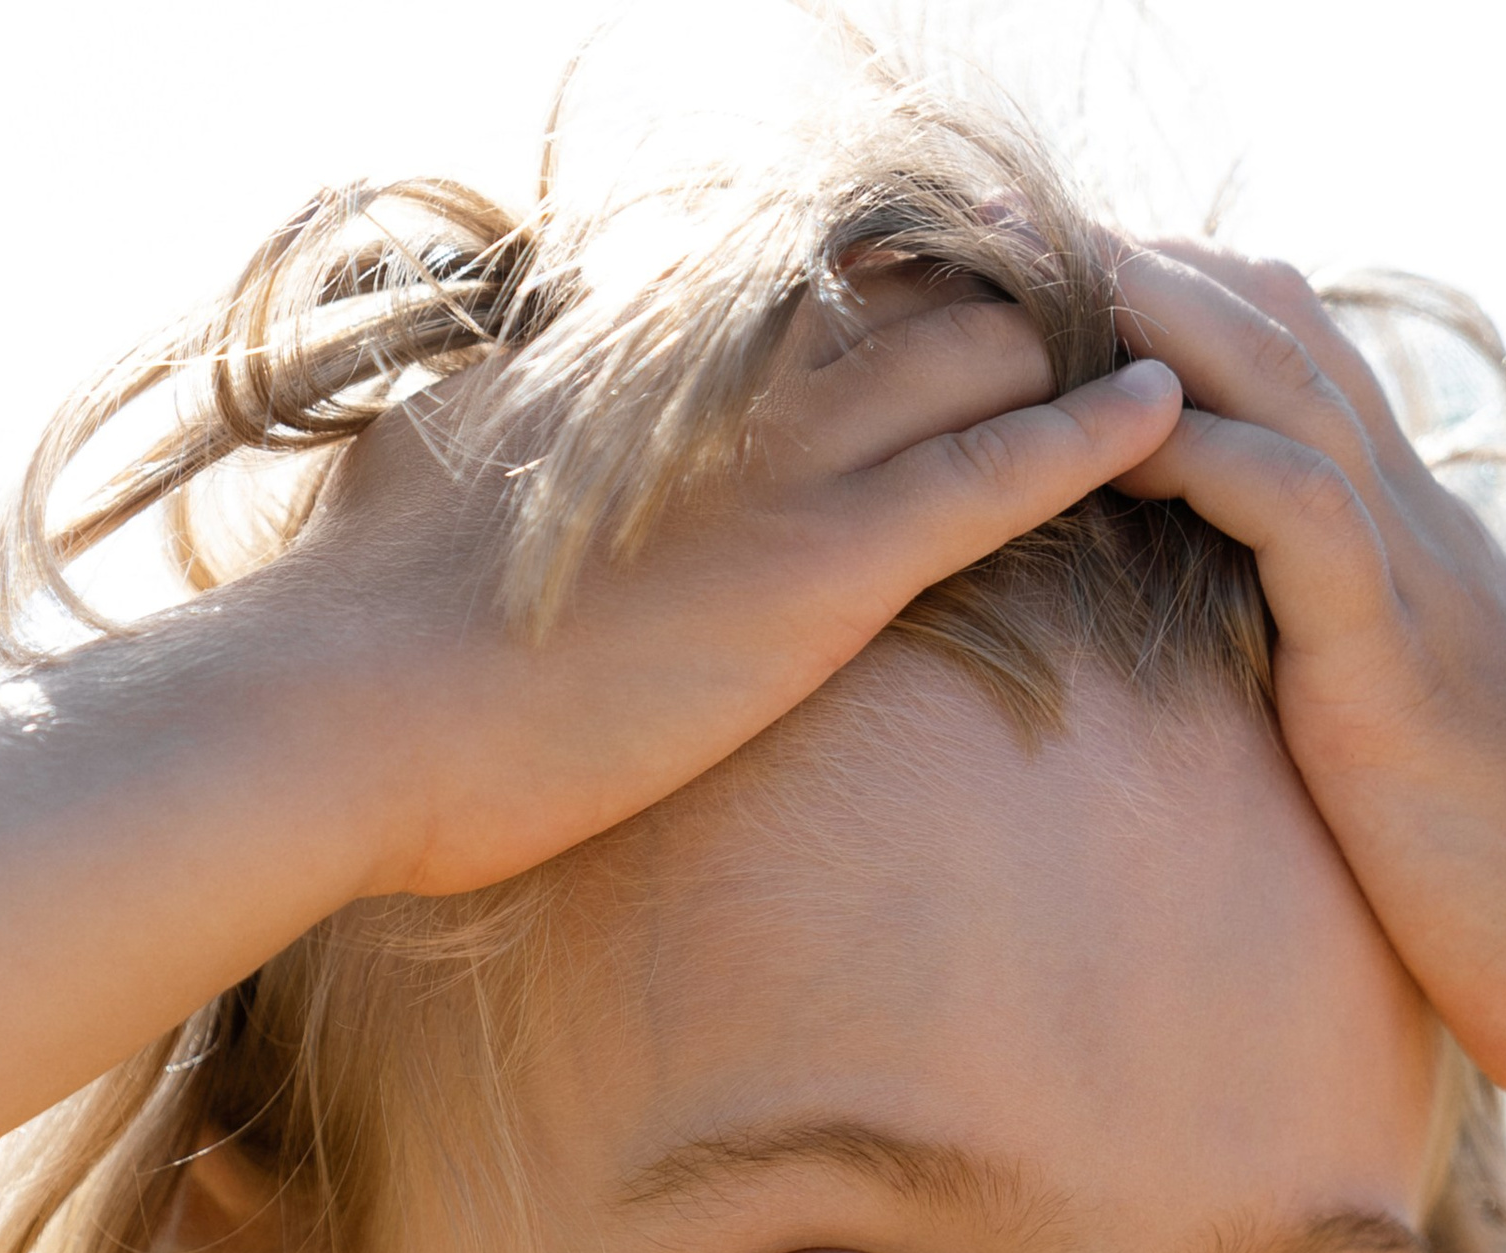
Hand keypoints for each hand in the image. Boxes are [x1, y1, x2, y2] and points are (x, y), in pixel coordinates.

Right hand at [291, 271, 1182, 899]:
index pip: (793, 284)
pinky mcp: (820, 568)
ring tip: (1156, 350)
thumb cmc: (350, 640)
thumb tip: (422, 440)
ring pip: (977, 355)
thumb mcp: (404, 489)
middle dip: (1008, 293)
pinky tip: (1169, 413)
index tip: (943, 282)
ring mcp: (776, 465)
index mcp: (629, 354)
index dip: (883, 280)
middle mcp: (720, 378)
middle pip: (909, 289)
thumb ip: (453, 444)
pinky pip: (996, 478)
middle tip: (1094, 304)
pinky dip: (1092, 437)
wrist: (337, 718)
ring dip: (1070, 348)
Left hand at [1107, 240, 1505, 1140]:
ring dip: (1170, 333)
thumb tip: (1240, 713)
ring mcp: (1416, 590)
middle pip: (1290, 342)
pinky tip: (1124, 446)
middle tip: (1040, 253)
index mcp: (1414, 561)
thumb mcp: (1401, 770)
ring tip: (1057, 290)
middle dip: (1165, 287)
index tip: (1086, 311)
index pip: (1309, 380)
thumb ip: (1329, 705)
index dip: (1202, 325)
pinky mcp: (1398, 665)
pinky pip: (1301, 511)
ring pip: (1291, 393)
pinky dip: (1212, 461)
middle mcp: (1420, 541)